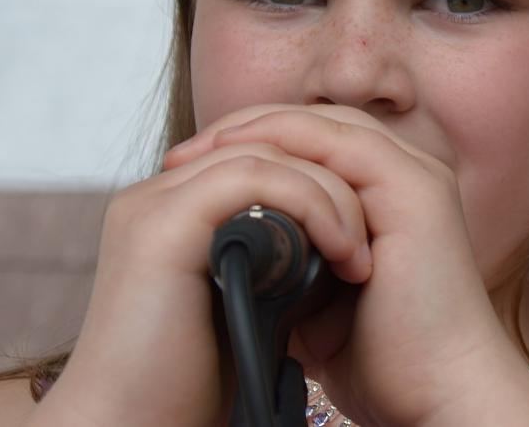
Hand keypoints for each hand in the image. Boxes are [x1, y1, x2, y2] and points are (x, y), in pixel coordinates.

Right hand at [34, 106, 370, 426]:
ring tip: (360, 254)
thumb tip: (339, 235)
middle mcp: (160, 196)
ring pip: (266, 153)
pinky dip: (308, 203)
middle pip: (268, 142)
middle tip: (373, 236)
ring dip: (331, 195)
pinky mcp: (162, 225)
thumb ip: (279, 256)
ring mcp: (155, 205)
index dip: (325, 178)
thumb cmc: (196, 385)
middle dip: (334, 178)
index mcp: (179, 209)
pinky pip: (252, 178)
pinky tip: (340, 249)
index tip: (368, 229)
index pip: (266, 153)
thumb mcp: (255, 302)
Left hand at [166, 105, 515, 426]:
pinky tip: (239, 159)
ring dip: (256, 129)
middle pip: (318, 121)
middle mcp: (411, 172)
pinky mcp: (414, 190)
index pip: (317, 141)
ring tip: (198, 152)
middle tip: (182, 154)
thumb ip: (290, 258)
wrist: (440, 395)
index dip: (254, 145)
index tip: (191, 171)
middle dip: (245, 129)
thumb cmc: (388, 360)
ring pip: (325, 123)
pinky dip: (285, 143)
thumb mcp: (320, 298)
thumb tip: (228, 247)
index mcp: (392, 193)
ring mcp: (417, 176)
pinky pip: (340, 143)